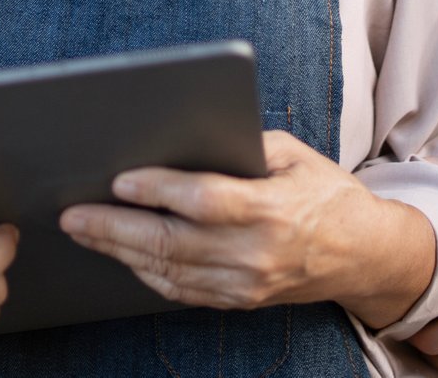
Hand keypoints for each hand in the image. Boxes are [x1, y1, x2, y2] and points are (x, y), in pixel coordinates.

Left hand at [59, 130, 434, 327]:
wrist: (364, 255)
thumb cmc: (326, 193)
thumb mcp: (294, 155)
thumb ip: (241, 148)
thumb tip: (181, 136)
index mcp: (273, 208)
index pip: (204, 201)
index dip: (158, 191)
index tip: (119, 180)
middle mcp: (257, 253)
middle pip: (173, 242)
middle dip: (115, 228)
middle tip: (74, 215)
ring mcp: (247, 284)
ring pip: (169, 271)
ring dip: (120, 252)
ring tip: (83, 232)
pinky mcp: (240, 301)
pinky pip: (181, 291)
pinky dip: (146, 273)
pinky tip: (121, 255)